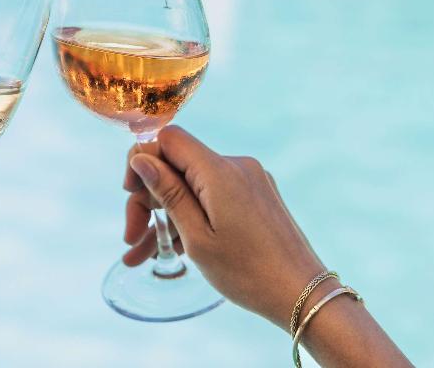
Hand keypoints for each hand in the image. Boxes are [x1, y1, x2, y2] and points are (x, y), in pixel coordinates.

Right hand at [123, 126, 323, 328]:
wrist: (304, 294)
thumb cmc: (248, 272)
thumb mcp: (197, 237)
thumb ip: (168, 193)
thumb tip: (142, 158)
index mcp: (219, 172)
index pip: (169, 139)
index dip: (143, 159)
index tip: (130, 193)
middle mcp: (236, 166)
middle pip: (177, 165)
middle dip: (149, 198)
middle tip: (130, 239)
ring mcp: (249, 180)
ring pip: (192, 185)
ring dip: (166, 215)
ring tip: (142, 255)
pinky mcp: (256, 195)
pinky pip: (212, 196)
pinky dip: (191, 217)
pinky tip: (172, 248)